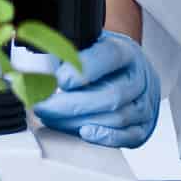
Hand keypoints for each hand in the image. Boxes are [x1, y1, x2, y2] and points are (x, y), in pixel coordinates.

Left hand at [33, 30, 160, 146]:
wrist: (131, 68)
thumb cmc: (105, 57)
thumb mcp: (89, 43)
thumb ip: (68, 50)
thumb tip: (36, 61)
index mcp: (126, 52)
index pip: (109, 56)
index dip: (85, 68)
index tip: (60, 79)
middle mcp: (139, 77)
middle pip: (112, 95)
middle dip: (72, 104)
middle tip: (44, 105)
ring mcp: (144, 103)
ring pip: (117, 118)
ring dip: (80, 121)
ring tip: (52, 117)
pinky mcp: (143, 126)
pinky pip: (128, 136)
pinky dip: (104, 137)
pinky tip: (82, 132)